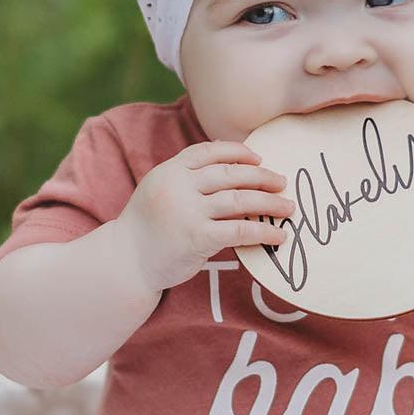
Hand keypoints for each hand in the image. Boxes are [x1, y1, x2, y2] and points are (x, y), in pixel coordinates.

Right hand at [116, 141, 294, 291]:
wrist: (125, 262)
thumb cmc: (147, 227)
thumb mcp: (159, 190)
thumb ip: (187, 176)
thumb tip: (231, 163)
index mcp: (169, 171)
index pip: (208, 152)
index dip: (237, 152)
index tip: (258, 157)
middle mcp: (178, 187)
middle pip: (230, 174)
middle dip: (261, 176)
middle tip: (282, 182)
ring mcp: (187, 212)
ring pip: (240, 200)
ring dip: (269, 203)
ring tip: (288, 207)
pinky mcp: (197, 238)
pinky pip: (240, 230)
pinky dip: (263, 231)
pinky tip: (278, 235)